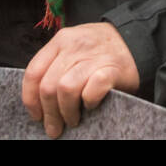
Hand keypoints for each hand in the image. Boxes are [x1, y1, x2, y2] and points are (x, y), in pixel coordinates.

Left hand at [22, 22, 139, 137]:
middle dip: (49, 114)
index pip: (33, 72)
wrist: (135, 37)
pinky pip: (92, 90)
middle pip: (48, 86)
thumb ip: (56, 65)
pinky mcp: (112, 69)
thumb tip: (38, 100)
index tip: (36, 115)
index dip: (30, 99)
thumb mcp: (73, 47)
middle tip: (54, 128)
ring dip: (66, 112)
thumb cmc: (99, 49)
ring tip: (72, 120)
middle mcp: (74, 46)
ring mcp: (93, 57)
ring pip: (66, 89)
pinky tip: (90, 107)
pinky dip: (88, 103)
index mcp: (60, 41)